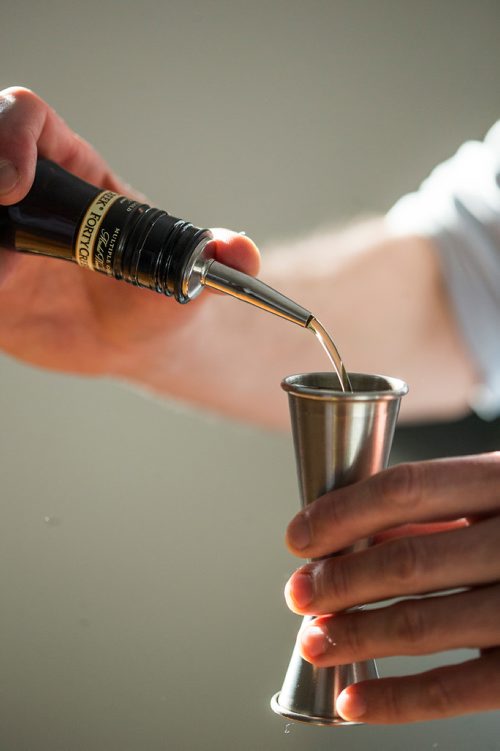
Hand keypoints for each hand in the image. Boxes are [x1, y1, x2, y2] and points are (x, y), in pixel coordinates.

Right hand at [0, 87, 259, 378]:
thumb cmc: (159, 294)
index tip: (16, 184)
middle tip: (1, 212)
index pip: (30, 122)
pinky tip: (2, 294)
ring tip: (5, 277)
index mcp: (78, 178)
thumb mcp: (190, 274)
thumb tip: (244, 254)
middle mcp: (33, 200)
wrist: (134, 342)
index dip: (12, 135)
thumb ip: (215, 260)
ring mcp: (7, 237)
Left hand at [284, 452, 499, 723]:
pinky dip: (396, 701)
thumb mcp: (497, 493)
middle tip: (297, 594)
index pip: (405, 489)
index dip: (340, 514)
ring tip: (314, 642)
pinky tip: (353, 702)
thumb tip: (355, 536)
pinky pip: (458, 689)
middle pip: (407, 561)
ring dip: (354, 637)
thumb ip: (436, 512)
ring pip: (423, 626)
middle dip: (338, 581)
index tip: (299, 537)